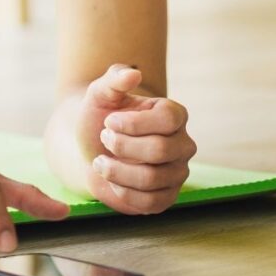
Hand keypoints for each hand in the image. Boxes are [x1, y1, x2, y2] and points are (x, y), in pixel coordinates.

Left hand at [76, 63, 196, 214]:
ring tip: (100, 161)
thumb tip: (133, 73)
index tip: (109, 121)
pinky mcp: (166, 198)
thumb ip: (114, 80)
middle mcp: (183, 144)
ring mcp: (178, 173)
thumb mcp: (101, 95)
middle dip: (122, 146)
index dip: (135, 123)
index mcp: (174, 114)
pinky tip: (111, 180)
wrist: (91, 149)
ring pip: (152, 179)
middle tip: (103, 139)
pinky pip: (149, 203)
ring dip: (116, 171)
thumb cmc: (100, 117)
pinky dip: (122, 192)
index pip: (169, 119)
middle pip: (160, 150)